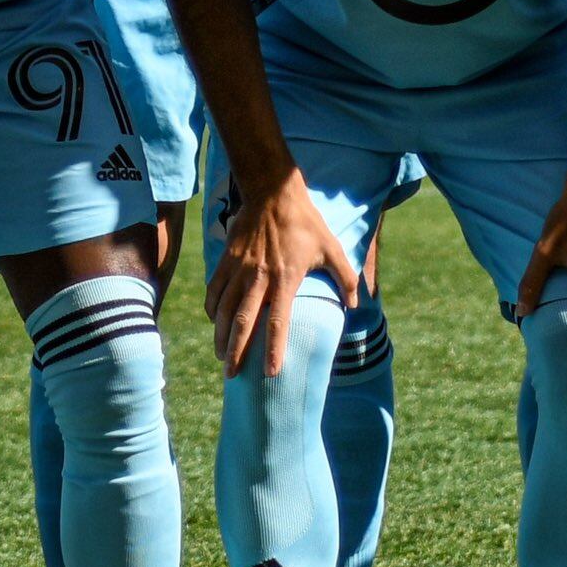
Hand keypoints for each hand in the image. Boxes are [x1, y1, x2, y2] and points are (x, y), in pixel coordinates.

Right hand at [207, 172, 360, 375]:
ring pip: (223, 309)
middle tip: (232, 375)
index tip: (270, 373)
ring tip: (220, 355)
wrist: (272, 191)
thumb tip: (355, 304)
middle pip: (243, 322)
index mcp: (285, 278)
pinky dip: (212, 309)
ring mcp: (239, 268)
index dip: (273, 349)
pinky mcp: (226, 259)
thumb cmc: (305, 221)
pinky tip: (214, 322)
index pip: (278, 322)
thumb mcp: (332, 247)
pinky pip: (214, 290)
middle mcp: (259, 277)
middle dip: (236, 351)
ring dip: (220, 335)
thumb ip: (345, 278)